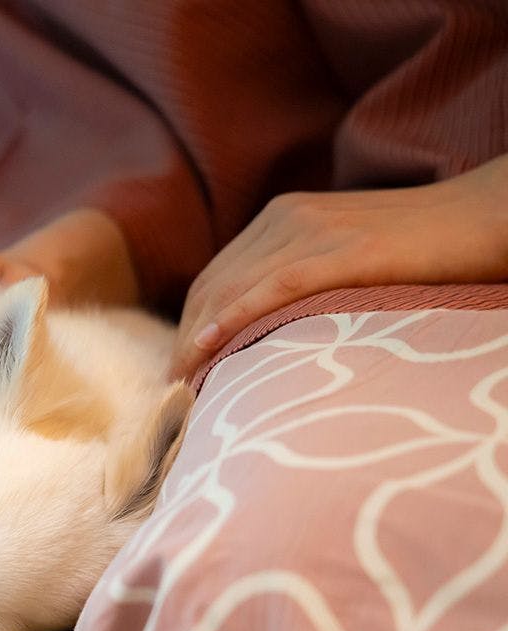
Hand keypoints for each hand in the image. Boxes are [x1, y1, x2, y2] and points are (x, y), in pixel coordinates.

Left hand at [169, 153, 507, 380]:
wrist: (486, 217)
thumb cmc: (420, 254)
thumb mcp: (342, 264)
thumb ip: (299, 286)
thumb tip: (261, 340)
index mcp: (280, 220)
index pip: (212, 282)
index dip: (187, 331)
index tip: (178, 376)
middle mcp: (285, 219)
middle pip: (210, 290)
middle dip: (184, 343)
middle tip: (173, 393)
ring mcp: (314, 230)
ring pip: (233, 290)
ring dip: (200, 341)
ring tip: (184, 387)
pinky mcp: (346, 249)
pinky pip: (276, 286)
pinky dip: (237, 316)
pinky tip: (211, 346)